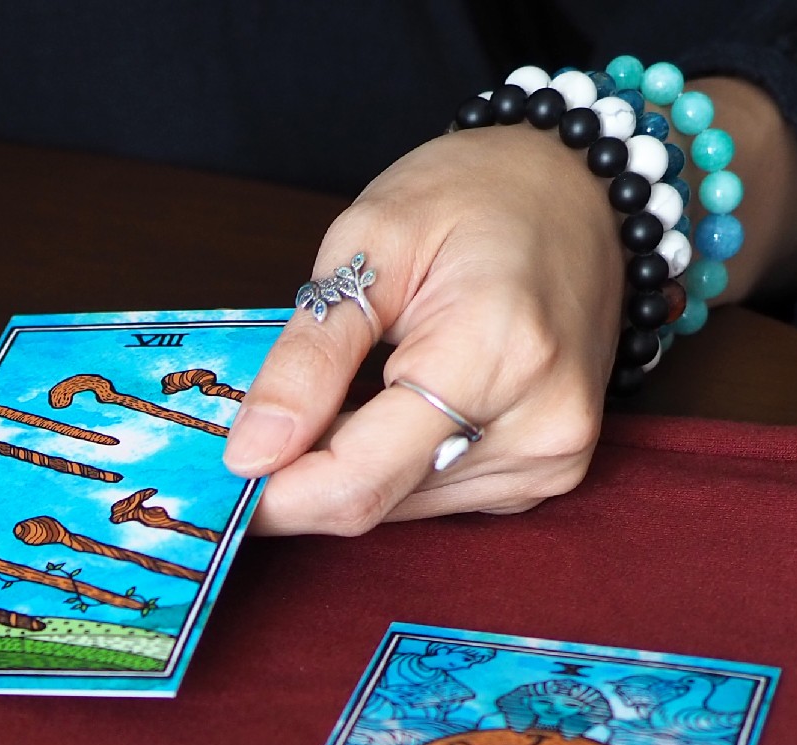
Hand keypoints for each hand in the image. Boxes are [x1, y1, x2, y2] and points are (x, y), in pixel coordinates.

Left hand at [222, 124, 624, 534]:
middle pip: (375, 500)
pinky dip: (393, 464)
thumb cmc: (478, 192)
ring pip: (400, 507)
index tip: (218, 477)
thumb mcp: (369, 243)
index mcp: (496, 355)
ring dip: (348, 467)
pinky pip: (437, 496)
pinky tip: (392, 403)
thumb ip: (308, 357)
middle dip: (304, 474)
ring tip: (346, 388)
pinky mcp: (549, 471)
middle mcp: (538, 423)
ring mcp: (552, 456)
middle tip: (260, 422)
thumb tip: (249, 454)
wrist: (578, 186)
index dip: (276, 493)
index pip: (359, 479)